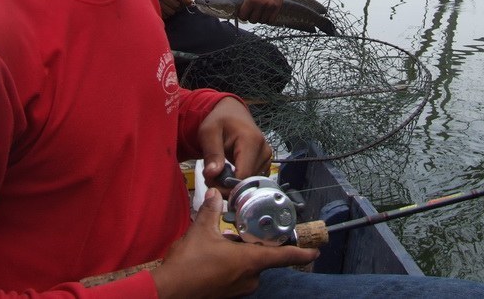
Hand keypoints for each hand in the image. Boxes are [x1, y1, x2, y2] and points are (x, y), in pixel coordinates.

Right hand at [151, 188, 318, 298]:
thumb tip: (212, 194)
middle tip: (240, 234)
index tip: (315, 251)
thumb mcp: (200, 231)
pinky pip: (237, 277)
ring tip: (222, 244)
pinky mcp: (227, 295)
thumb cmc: (188, 264)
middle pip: (262, 259)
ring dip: (240, 256)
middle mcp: (249, 278)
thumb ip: (210, 211)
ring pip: (248, 268)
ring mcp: (238, 289)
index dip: (301, 253)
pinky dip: (231, 266)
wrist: (168, 292)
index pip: (284, 256)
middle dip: (253, 246)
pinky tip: (215, 258)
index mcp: (250, 261)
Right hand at [153, 0, 191, 18]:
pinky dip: (166, 15)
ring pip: (171, 11)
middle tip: (175, 4)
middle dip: (178, 6)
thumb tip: (190, 1)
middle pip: (176, 4)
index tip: (190, 2)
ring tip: (168, 7)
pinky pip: (165, 16)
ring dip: (172, 11)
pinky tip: (163, 10)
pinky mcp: (151, 9)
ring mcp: (153, 0)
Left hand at [198, 97, 272, 186]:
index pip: (243, 176)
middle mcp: (264, 150)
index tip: (210, 182)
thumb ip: (212, 153)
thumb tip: (213, 175)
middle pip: (247, 181)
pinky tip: (230, 172)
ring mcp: (267, 157)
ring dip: (233, 183)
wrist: (232, 112)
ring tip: (219, 172)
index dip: (226, 185)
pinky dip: (240, 180)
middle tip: (211, 176)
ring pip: (250, 182)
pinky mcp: (266, 162)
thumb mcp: (209, 132)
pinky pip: (253, 179)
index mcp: (252, 141)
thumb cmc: (220, 120)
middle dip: (227, 185)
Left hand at [238, 0, 284, 23]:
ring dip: (259, 19)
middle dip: (250, 18)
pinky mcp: (277, 7)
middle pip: (253, 20)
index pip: (244, 15)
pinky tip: (265, 15)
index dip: (242, 16)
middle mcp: (260, 4)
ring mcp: (269, 6)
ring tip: (259, 14)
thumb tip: (237, 7)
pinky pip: (271, 20)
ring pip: (262, 21)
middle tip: (251, 14)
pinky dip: (267, 19)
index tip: (243, 15)